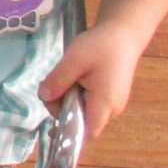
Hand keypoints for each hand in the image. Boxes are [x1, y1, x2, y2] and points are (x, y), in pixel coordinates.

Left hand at [40, 22, 146, 139]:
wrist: (123, 34)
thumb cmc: (100, 47)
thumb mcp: (73, 61)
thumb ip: (57, 81)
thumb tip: (44, 97)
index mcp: (105, 104)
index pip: (86, 133)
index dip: (68, 133)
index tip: (50, 125)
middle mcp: (112, 109)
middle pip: (81, 121)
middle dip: (62, 107)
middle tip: (52, 84)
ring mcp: (113, 103)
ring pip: (83, 111)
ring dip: (68, 98)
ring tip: (66, 75)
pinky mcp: (110, 96)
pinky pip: (89, 102)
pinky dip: (76, 93)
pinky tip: (73, 76)